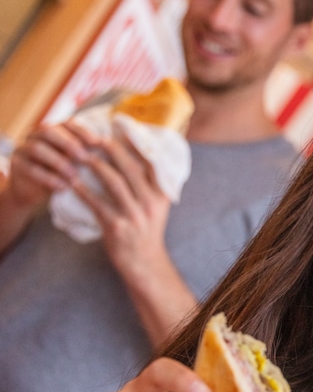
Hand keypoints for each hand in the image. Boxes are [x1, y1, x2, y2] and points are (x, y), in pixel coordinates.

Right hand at [6, 120, 93, 211]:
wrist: (32, 192)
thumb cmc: (61, 175)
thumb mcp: (74, 164)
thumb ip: (87, 155)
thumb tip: (113, 152)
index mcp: (54, 130)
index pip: (67, 123)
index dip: (82, 131)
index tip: (98, 143)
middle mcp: (36, 135)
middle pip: (49, 131)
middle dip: (68, 143)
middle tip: (84, 158)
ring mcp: (23, 148)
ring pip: (38, 149)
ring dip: (58, 162)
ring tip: (73, 176)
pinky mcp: (16, 165)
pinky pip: (30, 168)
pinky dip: (47, 178)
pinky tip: (62, 187)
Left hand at [71, 133, 170, 280]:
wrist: (144, 263)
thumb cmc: (146, 230)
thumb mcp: (156, 205)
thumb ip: (150, 182)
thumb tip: (138, 152)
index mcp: (161, 194)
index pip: (151, 162)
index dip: (136, 142)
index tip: (121, 127)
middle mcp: (150, 203)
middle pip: (131, 168)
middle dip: (112, 150)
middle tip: (96, 138)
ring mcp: (134, 216)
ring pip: (114, 183)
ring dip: (96, 167)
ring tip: (82, 156)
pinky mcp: (117, 228)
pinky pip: (97, 204)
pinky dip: (84, 191)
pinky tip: (72, 182)